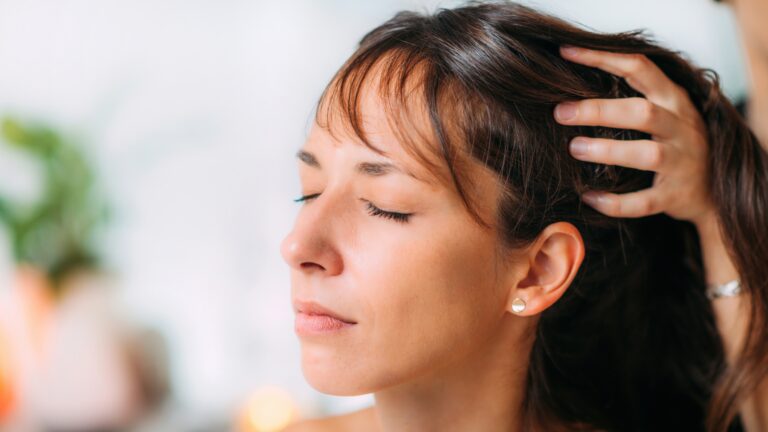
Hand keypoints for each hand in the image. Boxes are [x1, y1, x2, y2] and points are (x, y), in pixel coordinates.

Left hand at [555, 46, 713, 227]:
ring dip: (608, 151)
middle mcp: (680, 128)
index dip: (602, 58)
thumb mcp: (664, 112)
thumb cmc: (674, 143)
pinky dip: (615, 202)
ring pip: (646, 154)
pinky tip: (589, 197)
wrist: (713, 191)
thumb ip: (632, 97)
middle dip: (599, 111)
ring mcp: (680, 162)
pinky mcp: (674, 196)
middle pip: (642, 112)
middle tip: (560, 112)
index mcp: (673, 100)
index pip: (639, 68)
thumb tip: (573, 89)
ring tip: (574, 148)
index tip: (567, 53)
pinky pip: (643, 201)